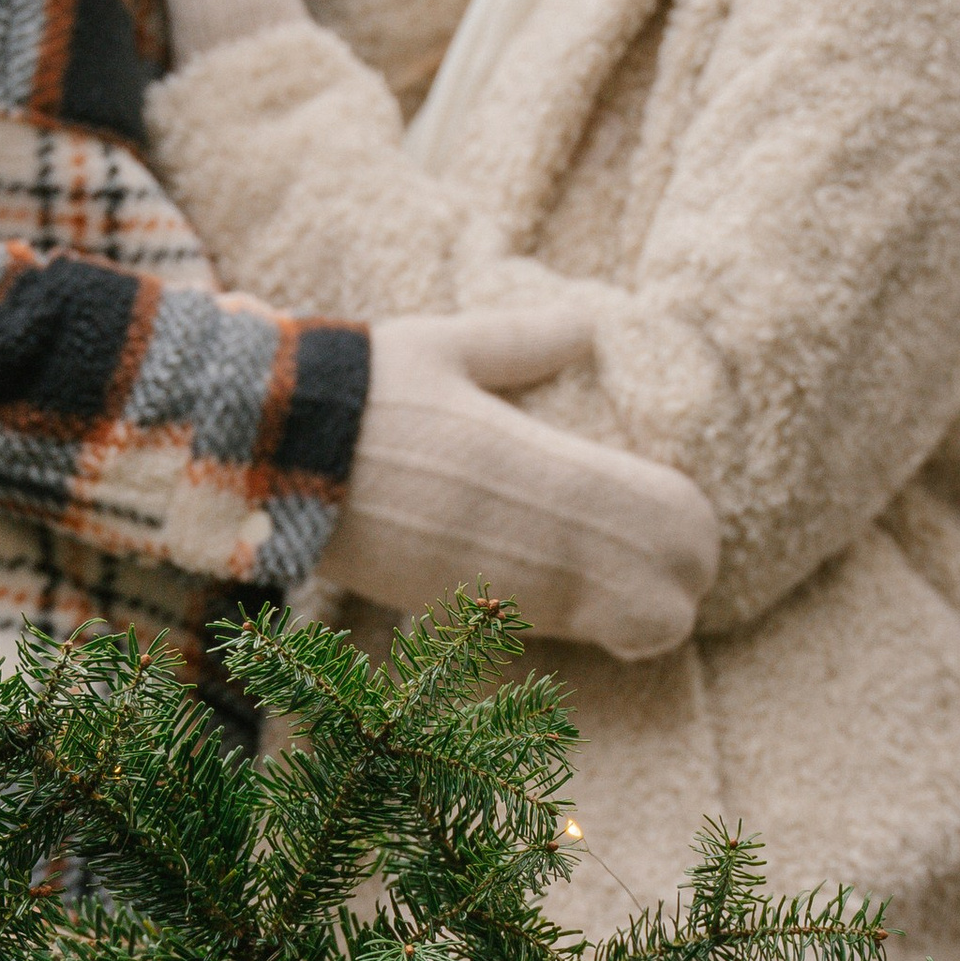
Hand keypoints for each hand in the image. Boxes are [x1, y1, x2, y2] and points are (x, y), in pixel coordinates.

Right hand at [331, 307, 718, 660]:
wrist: (268, 454)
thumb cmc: (356, 392)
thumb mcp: (444, 347)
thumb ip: (521, 342)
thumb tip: (585, 323)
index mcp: (547, 463)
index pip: (673, 517)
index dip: (690, 528)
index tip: (674, 508)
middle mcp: (540, 537)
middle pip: (670, 600)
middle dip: (675, 585)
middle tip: (653, 556)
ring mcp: (505, 585)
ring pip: (622, 635)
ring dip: (629, 611)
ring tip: (609, 578)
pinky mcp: (463, 615)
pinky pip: (555, 637)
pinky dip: (575, 624)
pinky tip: (556, 592)